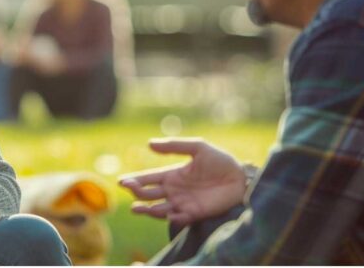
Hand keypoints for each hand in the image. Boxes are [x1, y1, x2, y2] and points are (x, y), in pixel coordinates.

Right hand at [118, 138, 246, 226]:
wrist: (241, 178)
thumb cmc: (220, 161)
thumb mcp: (198, 147)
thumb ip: (174, 146)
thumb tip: (149, 144)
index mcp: (172, 175)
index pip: (148, 179)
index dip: (134, 180)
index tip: (121, 181)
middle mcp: (174, 190)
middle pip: (149, 195)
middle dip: (137, 193)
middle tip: (130, 188)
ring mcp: (183, 203)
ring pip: (158, 209)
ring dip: (147, 210)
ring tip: (137, 208)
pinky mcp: (195, 214)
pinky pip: (179, 218)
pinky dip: (172, 218)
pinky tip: (169, 213)